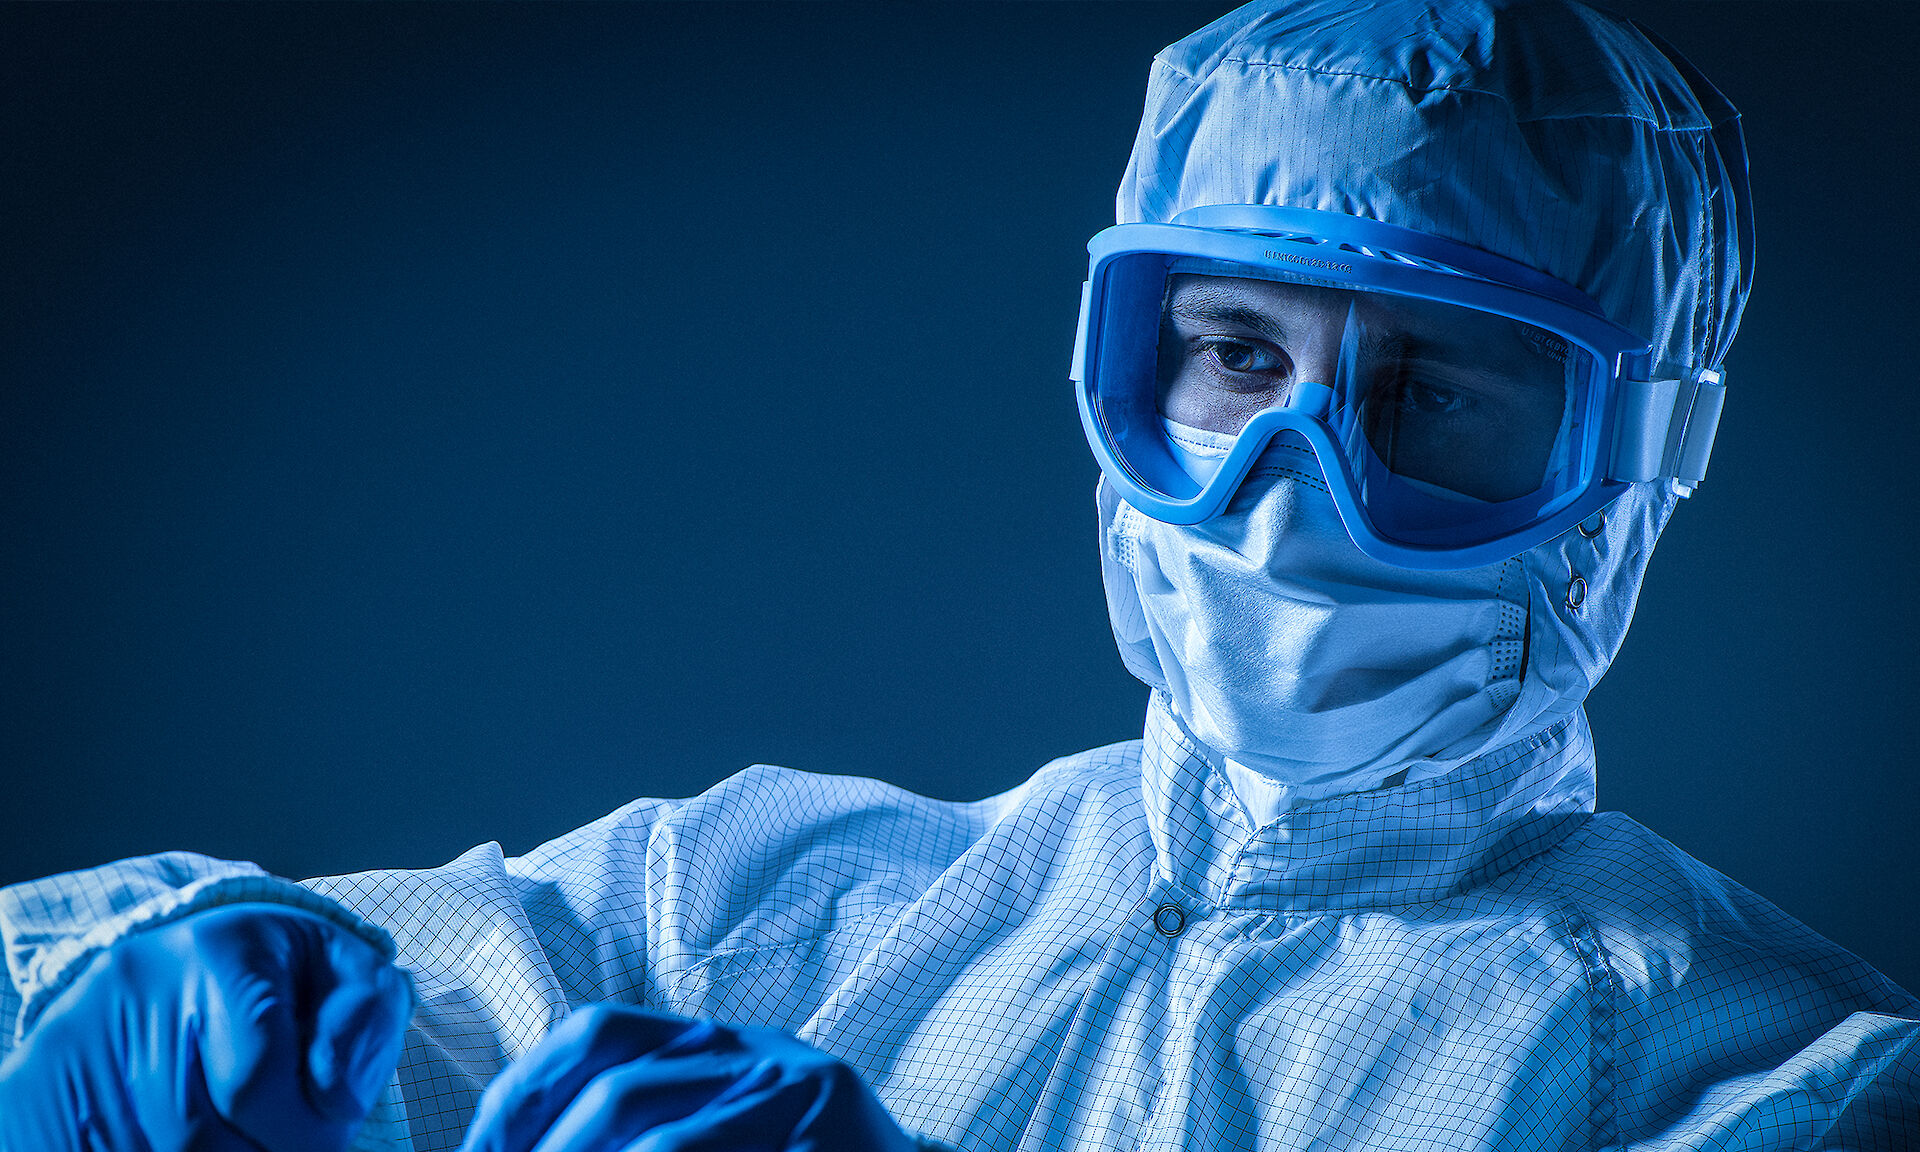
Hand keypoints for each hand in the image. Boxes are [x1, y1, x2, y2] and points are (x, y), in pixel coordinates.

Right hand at [0, 903, 411, 1151]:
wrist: (184, 956)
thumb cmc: (280, 972)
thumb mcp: (343, 969)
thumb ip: (365, 1020)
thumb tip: (336, 1095)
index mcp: (218, 949)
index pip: (255, 1083)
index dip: (306, 1129)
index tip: (329, 1126)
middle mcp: (134, 985)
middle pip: (197, 1135)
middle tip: (290, 1141)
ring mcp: (71, 1036)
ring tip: (249, 1139)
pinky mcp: (34, 1080)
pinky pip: (86, 1149)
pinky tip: (200, 1141)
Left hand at [460, 1004, 917, 1151]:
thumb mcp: (724, 1123)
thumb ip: (646, 1122)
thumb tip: (514, 1146)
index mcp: (723, 1042)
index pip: (599, 1033)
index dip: (523, 1092)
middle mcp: (764, 1056)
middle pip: (619, 1092)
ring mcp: (803, 1101)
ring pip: (664, 1146)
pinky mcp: (829, 1150)